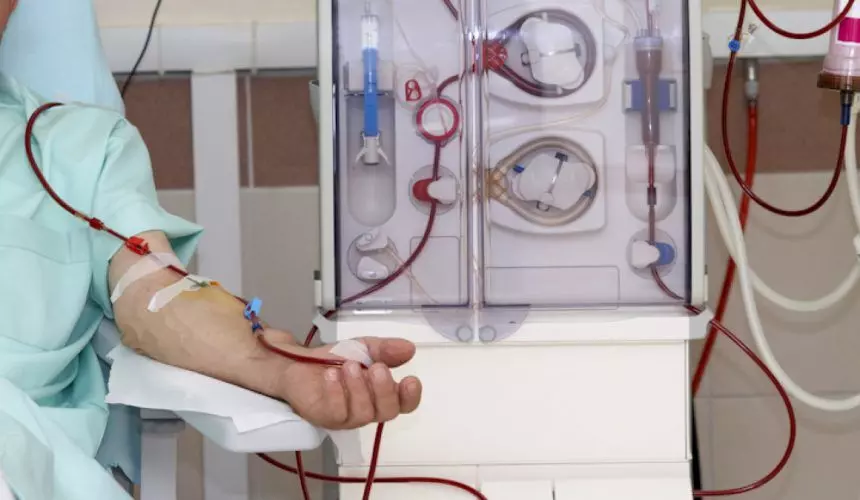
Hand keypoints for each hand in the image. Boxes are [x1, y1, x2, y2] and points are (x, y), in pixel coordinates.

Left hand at [262, 330, 422, 429]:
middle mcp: (367, 410)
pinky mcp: (325, 418)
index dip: (410, 396)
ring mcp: (346, 417)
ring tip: (349, 366)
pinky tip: (331, 376)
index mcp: (380, 395)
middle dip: (384, 389)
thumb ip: (385, 349)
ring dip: (358, 387)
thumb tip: (410, 348)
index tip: (411, 379)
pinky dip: (337, 392)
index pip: (403, 404)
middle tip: (377, 368)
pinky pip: (337, 412)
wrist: (297, 362)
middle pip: (387, 412)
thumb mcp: (363, 347)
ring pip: (363, 414)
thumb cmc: (333, 359)